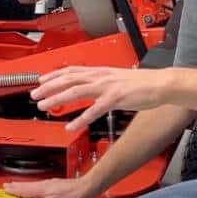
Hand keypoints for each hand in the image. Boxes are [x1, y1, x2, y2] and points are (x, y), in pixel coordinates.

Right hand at [3, 176, 98, 197]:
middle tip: (7, 185)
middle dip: (16, 186)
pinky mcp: (56, 185)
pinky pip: (39, 185)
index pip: (24, 190)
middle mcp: (44, 185)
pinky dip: (32, 187)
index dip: (14, 190)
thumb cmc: (71, 197)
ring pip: (32, 185)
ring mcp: (50, 184)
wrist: (86, 189)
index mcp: (41, 189)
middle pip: (26, 185)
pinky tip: (35, 188)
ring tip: (17, 186)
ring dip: (23, 186)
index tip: (5, 189)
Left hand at [31, 66, 168, 131]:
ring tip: (44, 107)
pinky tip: (71, 126)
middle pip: (69, 79)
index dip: (54, 75)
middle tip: (34, 95)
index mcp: (101, 72)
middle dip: (49, 87)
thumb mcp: (117, 78)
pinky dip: (80, 119)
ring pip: (76, 91)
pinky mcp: (116, 99)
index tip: (40, 80)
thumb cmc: (143, 83)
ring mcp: (108, 87)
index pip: (72, 70)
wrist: (162, 84)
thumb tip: (92, 83)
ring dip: (57, 99)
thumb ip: (103, 81)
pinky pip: (94, 110)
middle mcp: (101, 77)